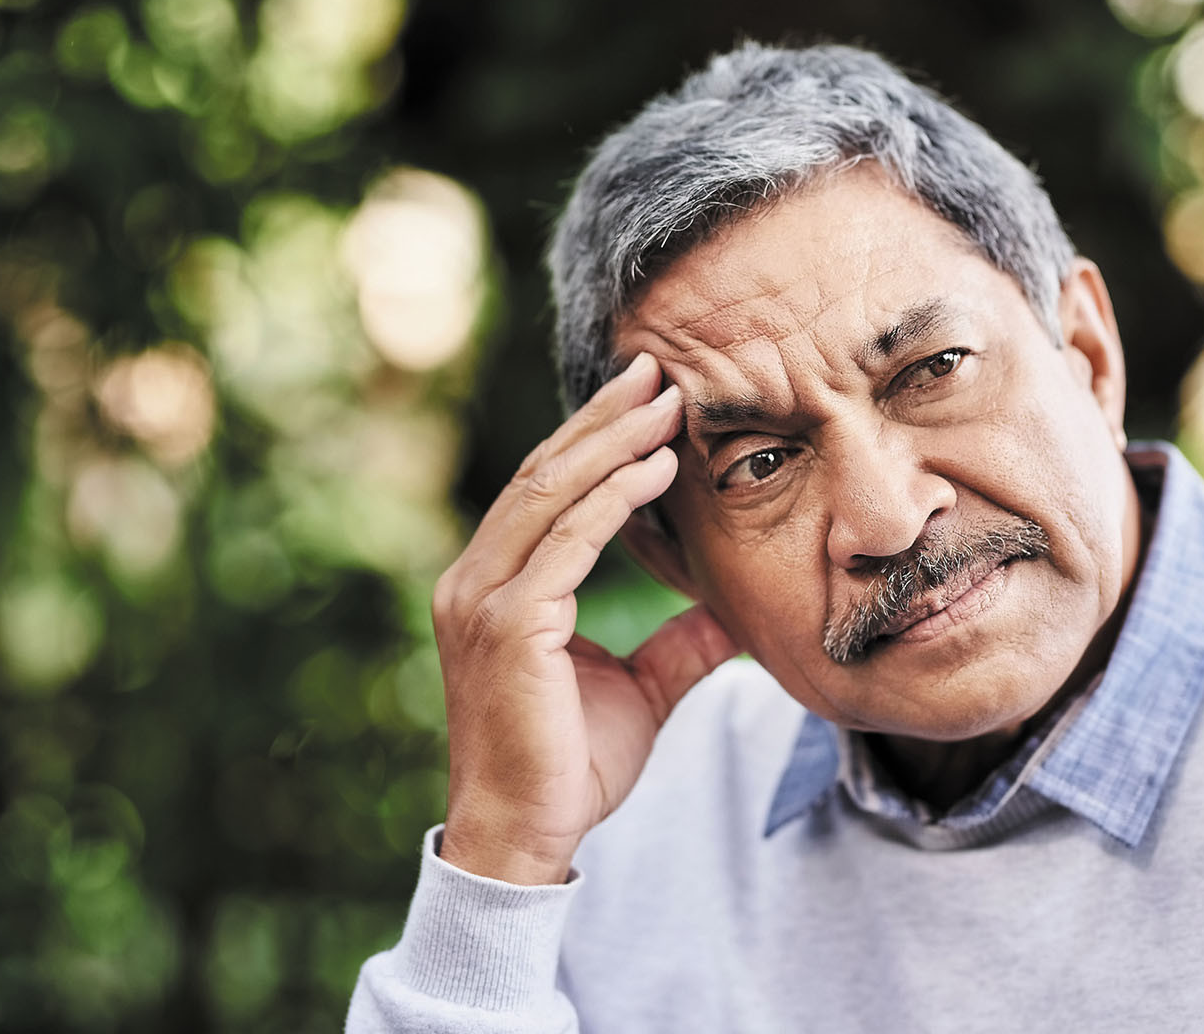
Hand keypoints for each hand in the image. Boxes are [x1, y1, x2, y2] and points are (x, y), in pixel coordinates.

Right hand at [431, 352, 739, 884]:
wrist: (527, 833)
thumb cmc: (570, 763)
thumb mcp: (640, 688)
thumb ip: (678, 643)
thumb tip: (729, 614)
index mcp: (495, 585)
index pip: (546, 491)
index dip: (595, 439)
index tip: (648, 398)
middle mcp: (474, 579)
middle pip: (545, 474)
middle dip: (605, 419)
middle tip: (659, 371)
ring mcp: (483, 599)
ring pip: (551, 494)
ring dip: (613, 442)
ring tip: (667, 402)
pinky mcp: (506, 625)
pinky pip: (566, 543)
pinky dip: (613, 500)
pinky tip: (657, 470)